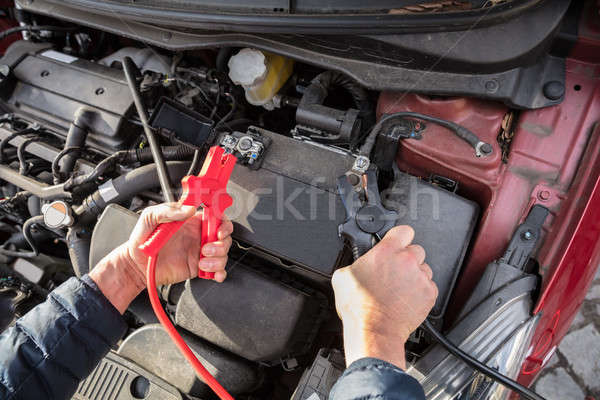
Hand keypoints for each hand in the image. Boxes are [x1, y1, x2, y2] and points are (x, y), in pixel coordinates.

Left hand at [89, 203, 233, 313]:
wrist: (136, 263)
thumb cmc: (142, 238)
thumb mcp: (151, 216)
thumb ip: (169, 209)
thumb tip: (188, 209)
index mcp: (191, 220)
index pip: (216, 216)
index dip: (222, 221)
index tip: (218, 229)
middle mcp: (198, 235)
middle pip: (224, 236)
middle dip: (221, 242)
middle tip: (207, 248)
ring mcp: (200, 252)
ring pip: (223, 253)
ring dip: (218, 258)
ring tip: (202, 261)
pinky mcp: (198, 267)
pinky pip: (217, 270)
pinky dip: (219, 272)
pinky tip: (210, 273)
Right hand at [331, 226, 437, 368]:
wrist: (374, 331)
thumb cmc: (359, 308)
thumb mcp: (343, 277)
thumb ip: (355, 263)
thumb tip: (357, 263)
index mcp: (385, 252)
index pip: (403, 230)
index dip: (399, 236)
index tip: (396, 241)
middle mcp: (406, 261)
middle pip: (416, 249)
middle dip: (406, 258)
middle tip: (395, 270)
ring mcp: (420, 277)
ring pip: (424, 268)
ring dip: (414, 275)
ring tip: (400, 287)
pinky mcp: (429, 294)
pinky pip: (429, 286)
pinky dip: (420, 291)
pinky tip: (406, 298)